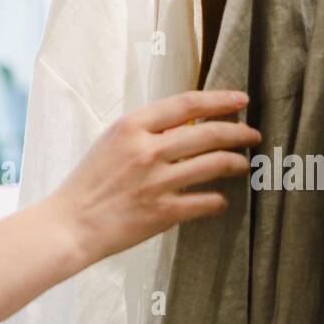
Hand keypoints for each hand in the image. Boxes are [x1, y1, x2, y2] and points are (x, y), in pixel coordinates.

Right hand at [47, 89, 260, 268]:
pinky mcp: (163, 212)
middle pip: (208, 133)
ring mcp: (157, 182)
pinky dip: (219, 200)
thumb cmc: (88, 182)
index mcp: (131, 126)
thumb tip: (188, 122)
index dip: (220, 100)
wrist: (70, 224)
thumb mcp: (111, 141)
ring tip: (243, 164)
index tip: (241, 100)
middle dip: (239, 132)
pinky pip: (206, 202)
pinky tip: (221, 200)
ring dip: (236, 163)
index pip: (187, 104)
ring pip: (214, 165)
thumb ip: (146, 129)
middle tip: (252, 134)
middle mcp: (147, 150)